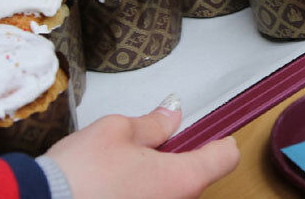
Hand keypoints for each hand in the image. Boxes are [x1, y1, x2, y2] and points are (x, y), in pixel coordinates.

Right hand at [45, 94, 239, 198]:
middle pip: (197, 176)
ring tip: (123, 167)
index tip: (212, 132)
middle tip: (150, 144)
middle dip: (179, 158)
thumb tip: (171, 114)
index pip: (225, 157)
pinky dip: (141, 192)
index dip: (219, 140)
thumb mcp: (118, 131)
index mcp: (183, 178)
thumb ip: (153, 124)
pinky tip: (115, 186)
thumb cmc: (79, 173)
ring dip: (157, 177)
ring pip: (172, 191)